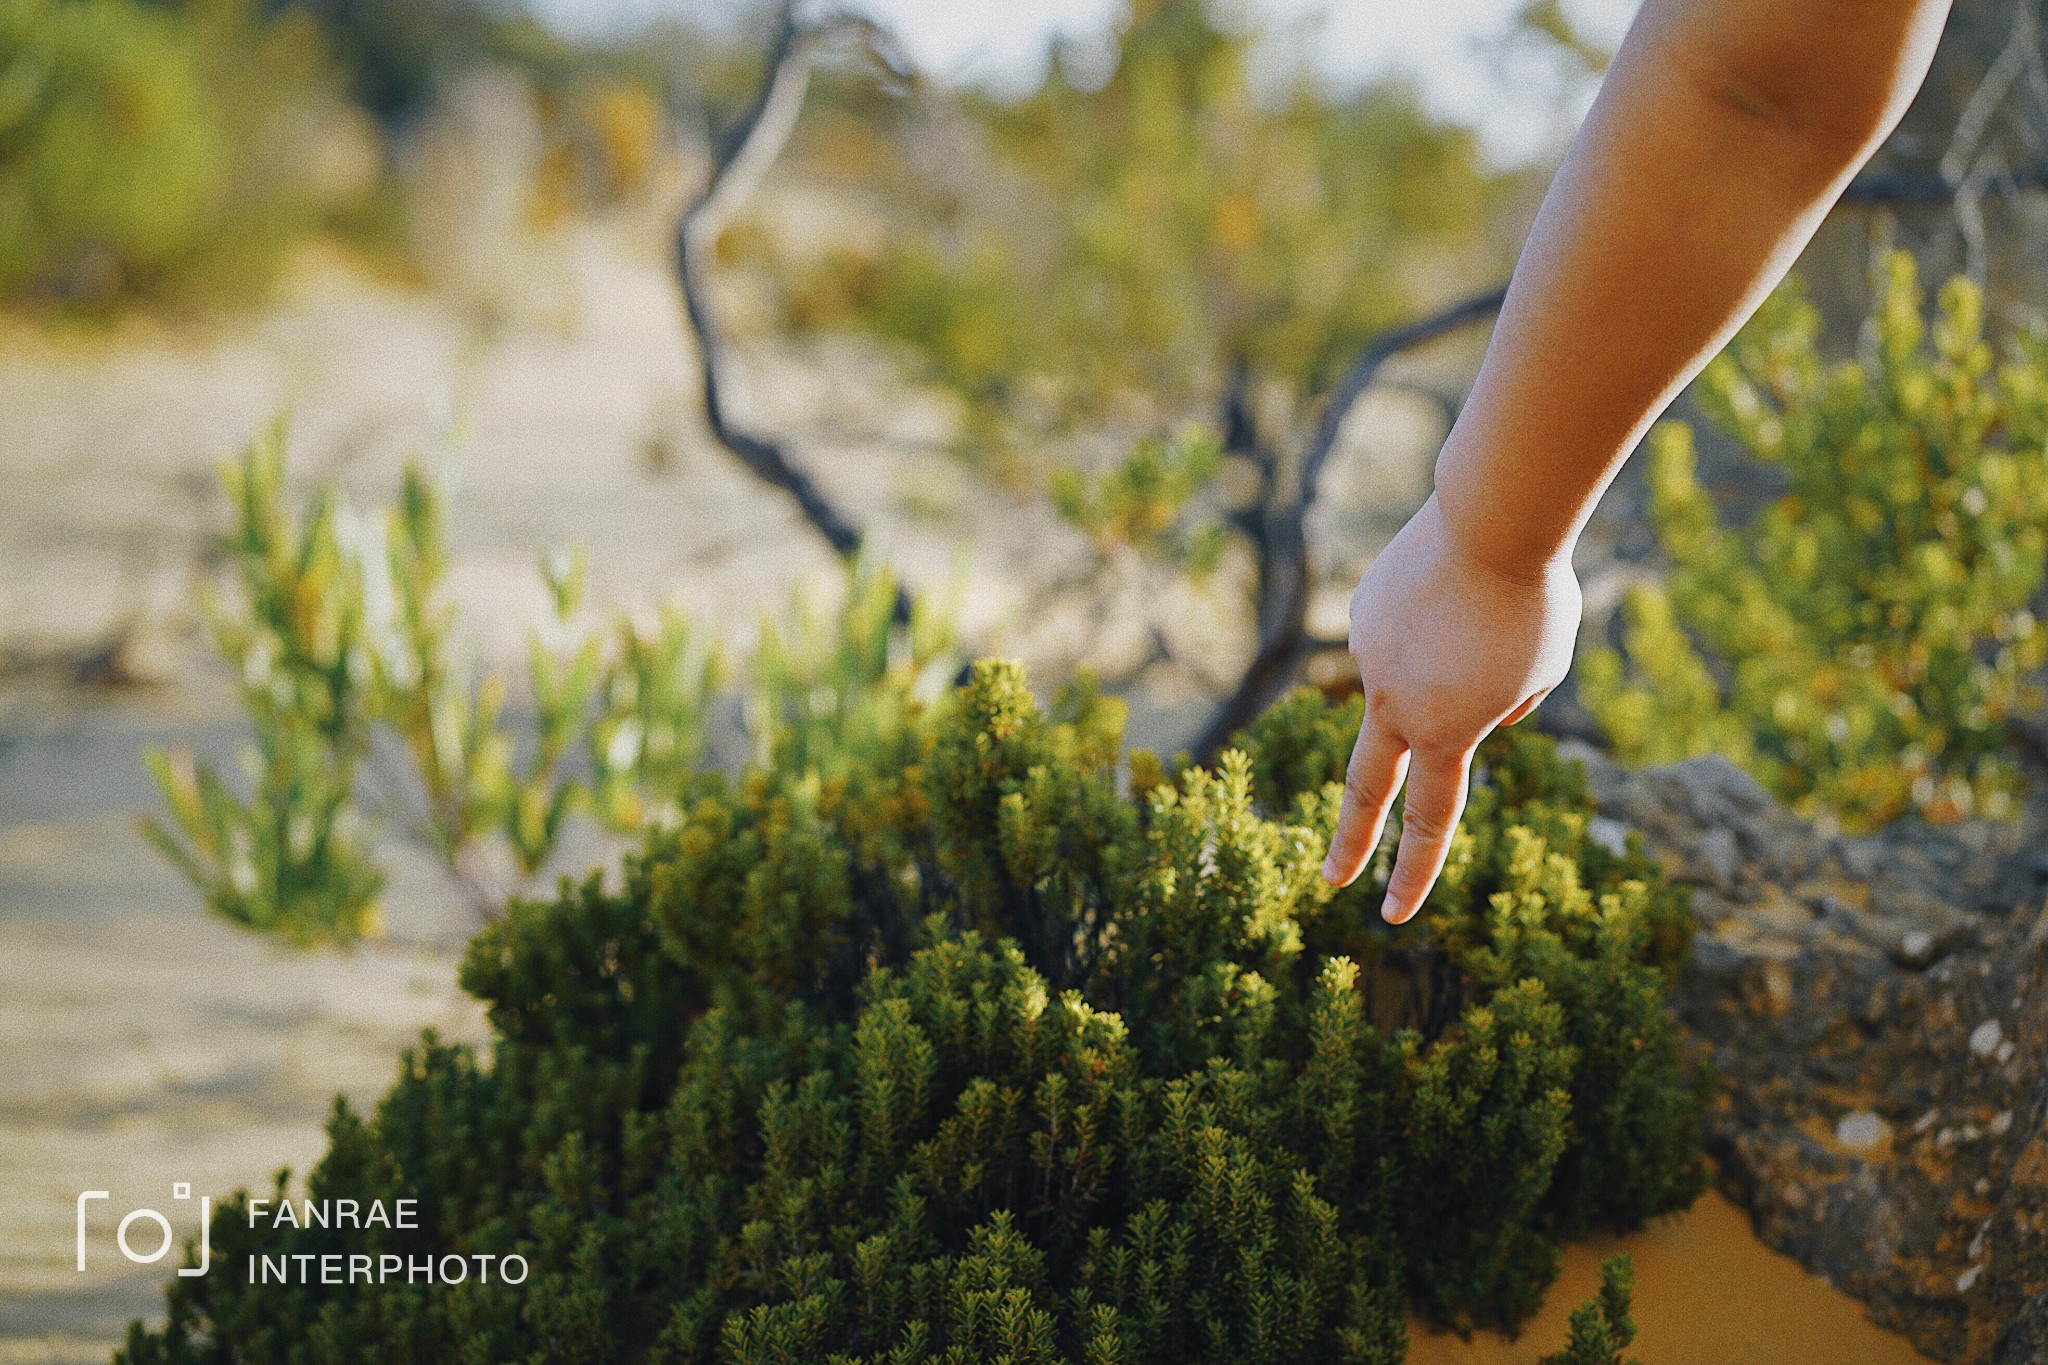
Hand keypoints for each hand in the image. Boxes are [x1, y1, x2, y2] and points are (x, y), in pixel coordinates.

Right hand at [1321, 495, 1582, 921]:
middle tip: (1332, 880)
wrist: (1493, 519)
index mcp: (1445, 731)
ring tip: (1489, 605)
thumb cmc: (1534, 601)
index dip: (1411, 873)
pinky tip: (1452, 584)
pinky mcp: (1362, 611)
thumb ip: (1502, 706)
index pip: (1427, 820)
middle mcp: (1394, 703)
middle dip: (1350, 841)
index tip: (1391, 916)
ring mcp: (1369, 656)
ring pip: (1415, 677)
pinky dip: (1433, 617)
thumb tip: (1461, 706)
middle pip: (1366, 788)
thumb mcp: (1540, 672)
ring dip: (1454, 652)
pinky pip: (1404, 630)